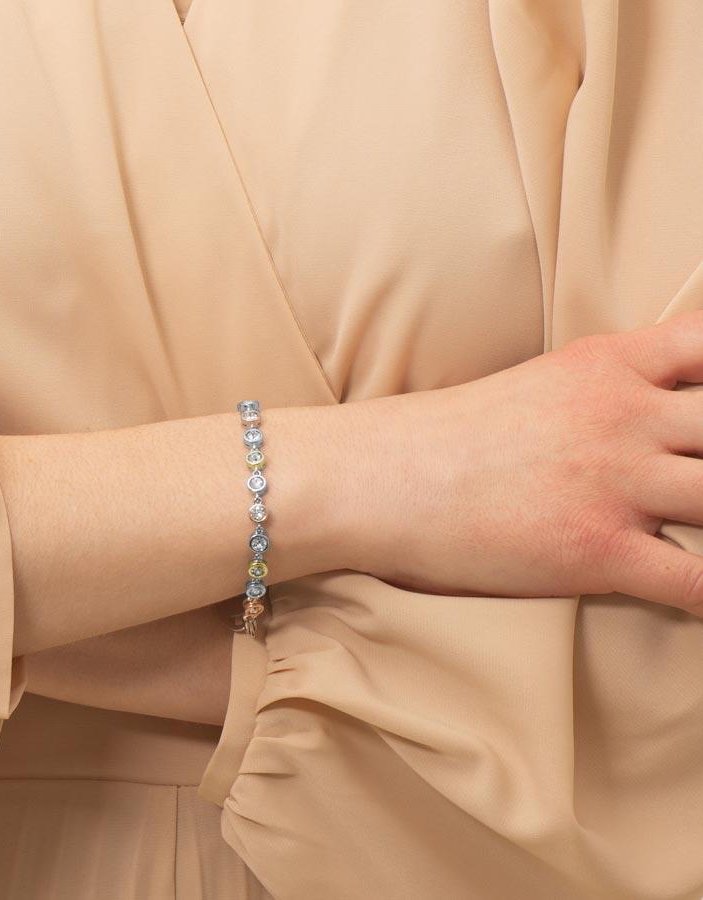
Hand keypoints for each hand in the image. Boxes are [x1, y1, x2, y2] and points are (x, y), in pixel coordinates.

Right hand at [345, 310, 702, 617]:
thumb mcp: (539, 383)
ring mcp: (614, 482)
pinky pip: (699, 582)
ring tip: (696, 528)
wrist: (381, 478)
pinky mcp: (596, 550)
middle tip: (697, 485)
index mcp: (608, 366)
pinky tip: (696, 594)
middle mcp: (624, 416)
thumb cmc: (447, 437)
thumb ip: (609, 385)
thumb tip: (655, 404)